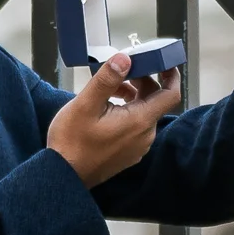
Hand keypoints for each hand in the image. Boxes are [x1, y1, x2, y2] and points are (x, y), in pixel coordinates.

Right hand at [45, 56, 182, 186]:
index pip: (170, 94)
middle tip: (123, 70)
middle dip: (143, 82)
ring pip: (144, 112)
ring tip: (110, 88)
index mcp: (140, 121)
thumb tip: (124, 59)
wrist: (63, 175)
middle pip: (155, 101)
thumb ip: (107, 79)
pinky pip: (136, 126)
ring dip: (133, 96)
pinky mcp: (128, 152)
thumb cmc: (72, 142)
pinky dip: (128, 111)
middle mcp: (145, 135)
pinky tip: (107, 107)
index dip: (171, 75)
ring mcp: (138, 146)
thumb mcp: (85, 104)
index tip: (164, 61)